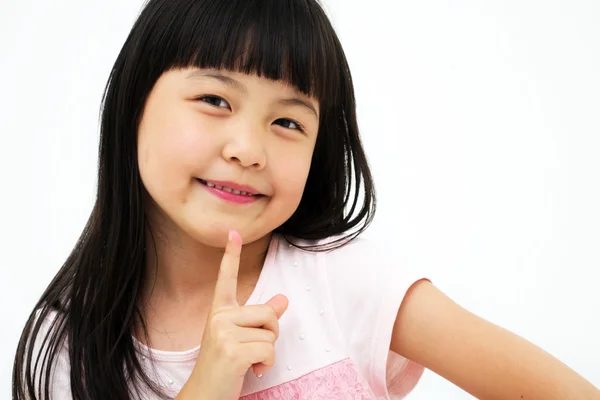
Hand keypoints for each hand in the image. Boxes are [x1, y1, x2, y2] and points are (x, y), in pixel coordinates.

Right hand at [180, 230, 287, 399]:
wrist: (205, 394)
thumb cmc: (225, 366)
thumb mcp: (242, 338)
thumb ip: (261, 318)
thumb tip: (283, 299)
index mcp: (220, 312)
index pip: (227, 278)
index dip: (231, 254)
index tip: (233, 232)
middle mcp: (219, 317)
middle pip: (268, 313)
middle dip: (271, 335)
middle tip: (252, 351)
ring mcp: (223, 333)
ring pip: (270, 334)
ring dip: (267, 353)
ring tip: (248, 362)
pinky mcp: (231, 350)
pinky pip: (268, 350)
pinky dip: (266, 365)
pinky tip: (251, 371)